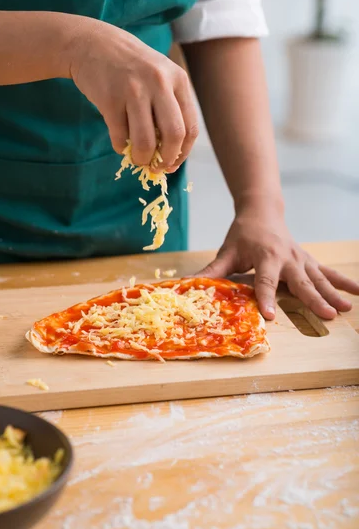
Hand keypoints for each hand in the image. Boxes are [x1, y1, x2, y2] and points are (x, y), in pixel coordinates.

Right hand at [67, 18, 197, 170]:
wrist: (92, 44)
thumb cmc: (131, 67)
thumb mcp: (159, 77)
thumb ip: (170, 109)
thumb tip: (172, 156)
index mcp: (178, 79)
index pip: (190, 127)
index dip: (183, 153)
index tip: (173, 163)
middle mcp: (159, 83)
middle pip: (173, 136)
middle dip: (166, 159)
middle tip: (157, 167)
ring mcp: (133, 90)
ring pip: (145, 142)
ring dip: (142, 159)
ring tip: (138, 159)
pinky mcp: (109, 99)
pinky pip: (119, 137)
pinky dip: (120, 147)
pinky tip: (120, 143)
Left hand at [199, 206, 358, 319]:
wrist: (262, 211)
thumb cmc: (242, 234)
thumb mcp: (226, 251)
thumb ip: (212, 271)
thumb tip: (188, 285)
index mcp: (265, 256)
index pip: (265, 281)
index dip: (265, 298)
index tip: (270, 316)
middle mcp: (287, 258)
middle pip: (301, 282)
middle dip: (314, 299)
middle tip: (326, 315)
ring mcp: (301, 259)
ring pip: (319, 279)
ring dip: (333, 294)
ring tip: (345, 309)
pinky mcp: (309, 261)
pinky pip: (328, 273)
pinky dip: (343, 282)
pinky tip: (357, 293)